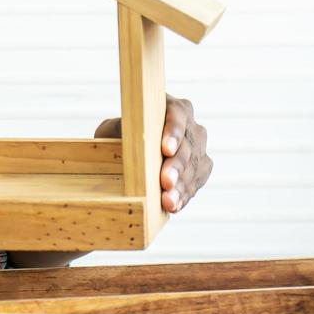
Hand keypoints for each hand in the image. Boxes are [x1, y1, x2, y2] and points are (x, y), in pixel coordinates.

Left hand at [94, 95, 211, 212]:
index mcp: (171, 107)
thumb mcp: (113, 130)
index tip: (165, 150)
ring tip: (168, 202)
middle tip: (166, 182)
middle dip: (176, 166)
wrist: (129, 151)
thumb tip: (118, 138)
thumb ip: (116, 130)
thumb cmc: (120, 136)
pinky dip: (184, 195)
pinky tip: (174, 206)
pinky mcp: (200, 168)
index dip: (173, 133)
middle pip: (188, 146)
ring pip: (195, 166)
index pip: (177, 115)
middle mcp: (190, 125)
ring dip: (181, 187)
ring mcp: (198, 147)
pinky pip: (196, 182)